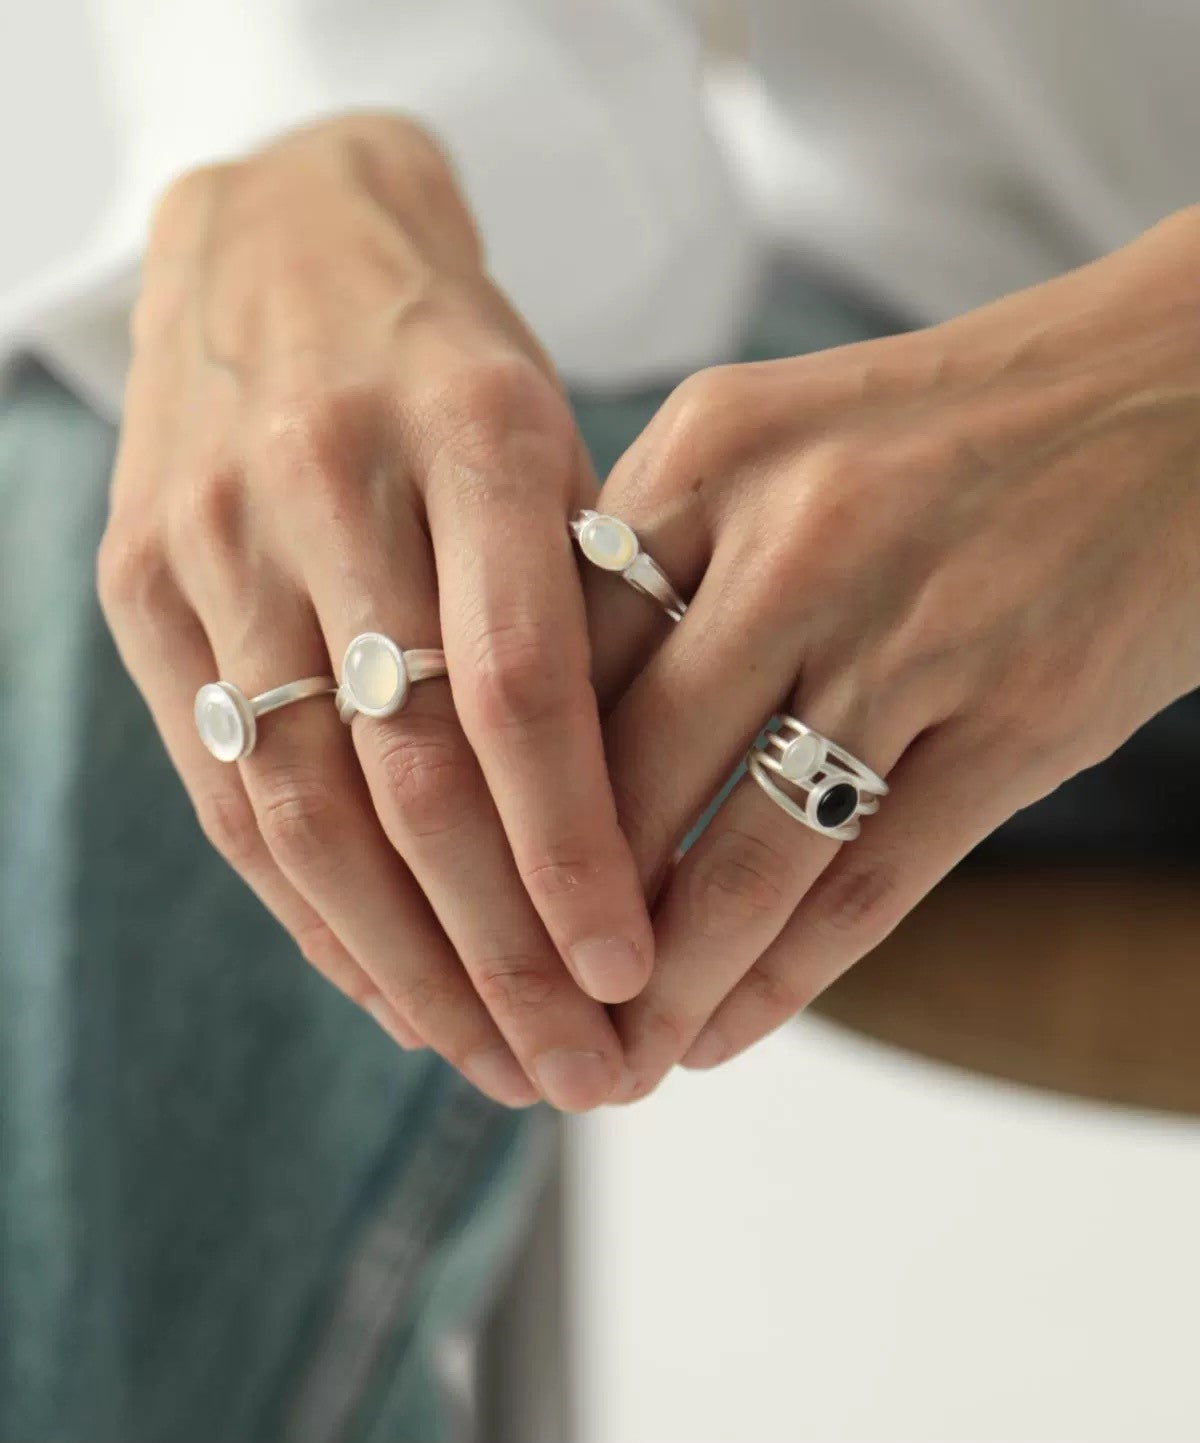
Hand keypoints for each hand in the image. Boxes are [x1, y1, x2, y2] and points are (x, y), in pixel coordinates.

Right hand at [98, 114, 652, 1110]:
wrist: (278, 237)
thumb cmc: (454, 360)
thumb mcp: (552, 442)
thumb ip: (584, 613)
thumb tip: (637, 837)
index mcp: (469, 430)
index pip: (520, 691)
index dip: (573, 852)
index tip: (635, 976)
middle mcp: (327, 484)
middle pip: (411, 776)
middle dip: (501, 952)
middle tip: (580, 1071)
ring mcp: (213, 540)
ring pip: (305, 807)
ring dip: (404, 964)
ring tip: (493, 1063)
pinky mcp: (138, 586)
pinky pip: (226, 786)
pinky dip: (310, 911)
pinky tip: (386, 991)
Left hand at [584, 206, 1199, 1094]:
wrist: (1171, 397)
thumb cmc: (942, 434)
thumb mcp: (773, 438)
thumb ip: (658, 560)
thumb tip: (547, 737)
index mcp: (709, 451)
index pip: (554, 658)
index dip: (501, 796)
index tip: (468, 888)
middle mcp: (795, 537)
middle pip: (629, 773)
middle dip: (560, 919)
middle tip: (523, 1009)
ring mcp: (914, 632)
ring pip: (743, 857)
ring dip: (667, 983)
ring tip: (620, 1058)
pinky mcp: (1021, 721)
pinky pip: (868, 882)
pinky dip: (784, 976)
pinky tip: (726, 1029)